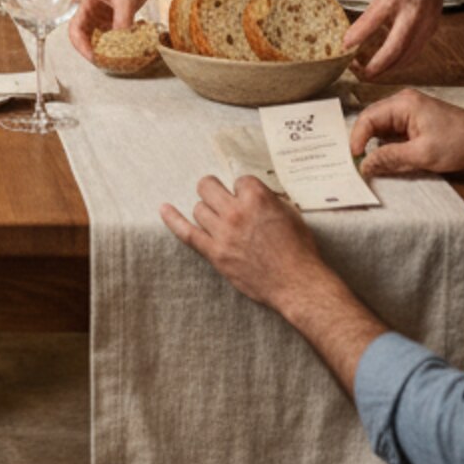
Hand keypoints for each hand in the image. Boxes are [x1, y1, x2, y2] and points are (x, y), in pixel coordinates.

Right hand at [67, 0, 146, 56]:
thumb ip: (122, 19)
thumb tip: (122, 41)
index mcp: (87, 3)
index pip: (76, 29)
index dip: (81, 45)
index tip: (93, 56)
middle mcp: (93, 11)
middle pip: (85, 36)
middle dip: (92, 50)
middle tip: (105, 63)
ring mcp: (104, 15)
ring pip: (99, 38)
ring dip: (106, 49)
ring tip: (117, 59)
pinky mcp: (116, 17)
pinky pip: (113, 35)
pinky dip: (118, 43)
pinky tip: (128, 47)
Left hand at [159, 173, 328, 310]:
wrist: (296, 283)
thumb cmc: (299, 250)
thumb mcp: (290, 214)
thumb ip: (268, 199)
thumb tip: (252, 194)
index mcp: (257, 198)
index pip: (238, 180)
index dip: (243, 190)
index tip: (248, 200)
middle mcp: (236, 211)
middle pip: (208, 187)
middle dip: (215, 190)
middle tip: (222, 199)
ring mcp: (223, 232)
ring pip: (198, 208)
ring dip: (207, 210)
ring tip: (218, 219)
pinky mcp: (214, 253)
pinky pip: (186, 233)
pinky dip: (173, 219)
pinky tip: (164, 209)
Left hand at [343, 0, 449, 77]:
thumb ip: (367, 18)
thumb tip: (348, 41)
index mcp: (395, 1)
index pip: (374, 21)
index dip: (358, 37)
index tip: (344, 48)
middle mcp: (413, 16)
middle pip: (395, 50)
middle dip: (375, 67)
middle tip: (358, 73)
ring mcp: (425, 27)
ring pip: (405, 58)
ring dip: (387, 69)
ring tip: (368, 72)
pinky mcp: (430, 34)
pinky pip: (413, 54)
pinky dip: (398, 63)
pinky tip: (386, 64)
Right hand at [351, 89, 463, 177]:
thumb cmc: (461, 143)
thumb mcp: (423, 155)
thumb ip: (390, 158)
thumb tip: (364, 164)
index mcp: (403, 103)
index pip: (368, 118)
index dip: (357, 139)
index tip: (354, 158)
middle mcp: (404, 102)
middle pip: (372, 120)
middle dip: (364, 141)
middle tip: (358, 162)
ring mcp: (411, 110)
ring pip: (382, 127)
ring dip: (376, 144)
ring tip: (371, 162)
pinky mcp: (417, 121)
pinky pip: (394, 131)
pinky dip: (388, 145)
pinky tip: (387, 158)